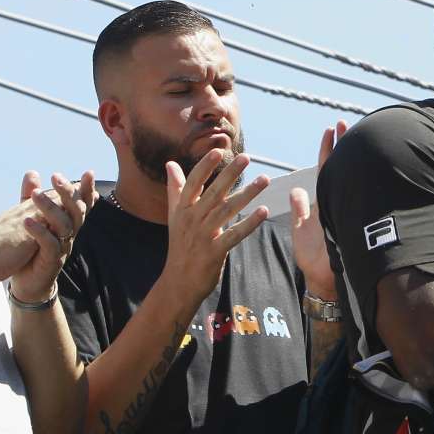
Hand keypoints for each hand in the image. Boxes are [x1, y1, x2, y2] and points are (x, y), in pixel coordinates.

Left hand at [11, 171, 96, 301]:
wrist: (28, 282)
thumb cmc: (31, 248)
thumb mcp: (31, 217)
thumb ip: (31, 196)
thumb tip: (32, 172)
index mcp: (68, 223)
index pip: (82, 203)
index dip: (87, 189)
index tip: (88, 173)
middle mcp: (69, 234)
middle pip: (76, 211)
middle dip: (69, 192)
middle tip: (56, 177)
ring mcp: (63, 248)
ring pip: (64, 225)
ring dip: (51, 207)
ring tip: (35, 195)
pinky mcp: (52, 261)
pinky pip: (50, 244)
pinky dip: (40, 232)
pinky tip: (27, 221)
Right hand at [162, 149, 270, 301]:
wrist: (178, 282)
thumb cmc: (180, 246)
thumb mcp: (175, 216)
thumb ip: (175, 189)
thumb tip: (170, 163)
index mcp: (182, 209)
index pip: (193, 183)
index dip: (205, 167)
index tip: (218, 151)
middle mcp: (192, 220)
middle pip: (213, 193)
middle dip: (230, 174)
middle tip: (246, 157)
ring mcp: (203, 236)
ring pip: (227, 210)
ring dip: (247, 194)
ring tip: (264, 180)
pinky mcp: (214, 252)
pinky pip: (234, 234)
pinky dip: (249, 223)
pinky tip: (263, 211)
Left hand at [291, 121, 346, 299]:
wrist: (324, 279)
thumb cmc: (313, 258)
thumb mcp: (301, 230)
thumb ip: (300, 210)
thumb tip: (296, 190)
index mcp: (323, 200)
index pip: (326, 168)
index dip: (328, 149)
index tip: (330, 129)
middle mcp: (336, 200)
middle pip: (340, 167)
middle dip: (343, 145)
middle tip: (345, 122)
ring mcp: (345, 207)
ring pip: (349, 176)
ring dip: (349, 155)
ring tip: (350, 131)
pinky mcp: (350, 219)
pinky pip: (355, 195)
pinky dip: (359, 179)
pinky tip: (361, 162)